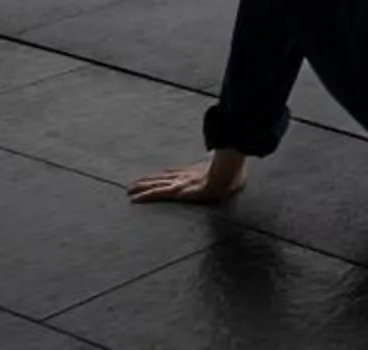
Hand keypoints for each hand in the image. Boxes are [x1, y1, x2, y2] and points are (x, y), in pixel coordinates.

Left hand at [126, 152, 247, 205]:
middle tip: (135, 183)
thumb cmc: (233, 175)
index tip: (161, 174)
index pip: (179, 172)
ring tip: (129, 190)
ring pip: (157, 184)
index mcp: (197, 173)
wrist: (227, 175)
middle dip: (150, 180)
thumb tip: (238, 168)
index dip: (168, 174)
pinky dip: (145, 195)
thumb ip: (230, 170)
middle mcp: (185, 176)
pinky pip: (157, 193)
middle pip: (164, 177)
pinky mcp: (175, 191)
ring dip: (143, 187)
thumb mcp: (232, 173)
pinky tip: (134, 199)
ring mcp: (179, 183)